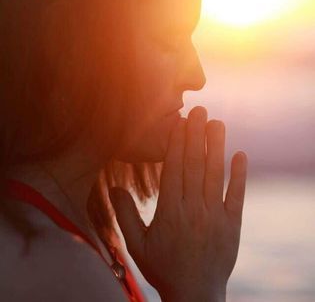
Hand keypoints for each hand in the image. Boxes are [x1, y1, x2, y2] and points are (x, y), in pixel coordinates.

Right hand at [109, 106, 246, 301]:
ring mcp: (214, 216)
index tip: (179, 124)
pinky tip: (240, 155)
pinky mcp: (231, 224)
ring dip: (216, 147)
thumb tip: (115, 187)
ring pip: (214, 175)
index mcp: (169, 212)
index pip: (173, 169)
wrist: (194, 295)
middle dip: (195, 136)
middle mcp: (192, 209)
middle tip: (198, 111)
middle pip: (194, 166)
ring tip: (217, 123)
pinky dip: (239, 175)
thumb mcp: (137, 245)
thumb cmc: (162, 268)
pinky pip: (235, 196)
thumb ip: (125, 215)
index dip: (176, 144)